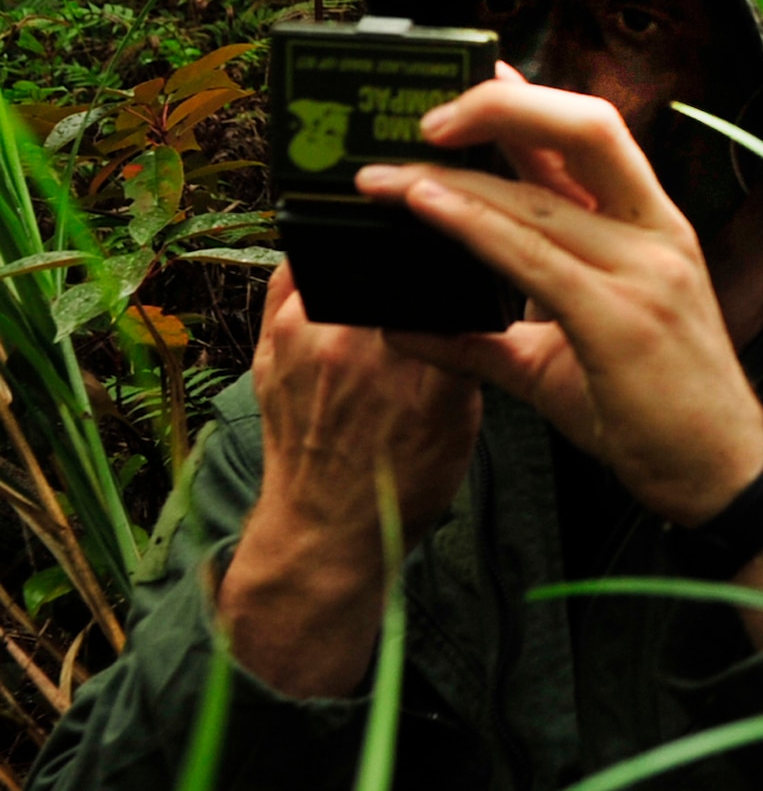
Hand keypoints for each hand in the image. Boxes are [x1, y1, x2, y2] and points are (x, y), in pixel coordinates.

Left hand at [221, 261, 480, 696]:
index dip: (453, 262)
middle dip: (409, 262)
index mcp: (422, 369)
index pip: (444, 279)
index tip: (459, 261)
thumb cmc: (399, 481)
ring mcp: (306, 342)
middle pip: (392, 264)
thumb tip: (463, 297)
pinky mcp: (271, 345)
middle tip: (420, 274)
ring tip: (378, 289)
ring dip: (363, 265)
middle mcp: (361, 347)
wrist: (325, 530)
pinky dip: (314, 270)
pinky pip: (291, 277)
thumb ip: (462, 353)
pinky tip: (335, 287)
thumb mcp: (461, 421)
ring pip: (341, 260)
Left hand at [357, 79, 762, 529]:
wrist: (719, 478)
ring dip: (452, 178)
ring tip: (383, 177)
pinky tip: (424, 208)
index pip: (590, 140)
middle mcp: (657, 235)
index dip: (530, 100)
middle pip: (585, 128)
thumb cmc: (654, 417)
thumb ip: (489, 335)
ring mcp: (646, 272)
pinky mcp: (621, 320)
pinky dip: (472, 225)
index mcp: (653, 231)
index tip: (474, 76)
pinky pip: (534, 258)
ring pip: (540, 197)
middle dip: (501, 105)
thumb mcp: (562, 359)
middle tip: (421, 117)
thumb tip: (408, 322)